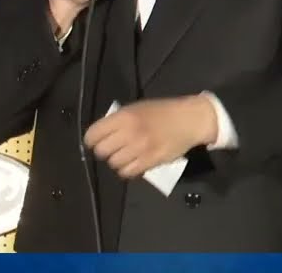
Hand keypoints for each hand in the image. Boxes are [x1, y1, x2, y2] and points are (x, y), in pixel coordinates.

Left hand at [83, 96, 217, 178]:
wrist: (189, 120)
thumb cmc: (163, 112)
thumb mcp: (137, 108)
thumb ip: (118, 121)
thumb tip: (101, 135)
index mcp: (124, 117)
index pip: (93, 134)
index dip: (92, 140)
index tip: (96, 142)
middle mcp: (129, 133)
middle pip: (101, 151)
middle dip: (105, 151)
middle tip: (114, 149)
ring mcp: (140, 148)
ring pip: (114, 164)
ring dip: (117, 161)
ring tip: (126, 156)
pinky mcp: (150, 161)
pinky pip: (128, 172)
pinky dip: (128, 170)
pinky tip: (134, 163)